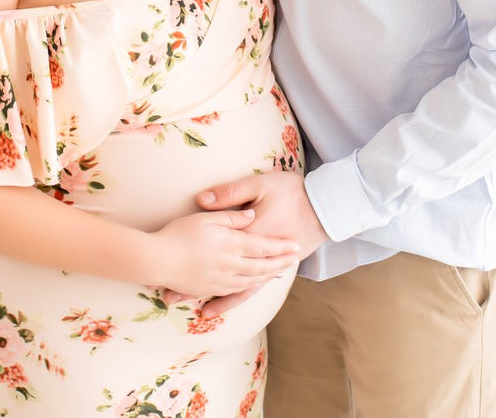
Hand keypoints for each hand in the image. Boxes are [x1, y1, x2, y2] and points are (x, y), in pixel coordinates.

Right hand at [146, 208, 300, 298]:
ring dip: (268, 277)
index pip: (264, 246)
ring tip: (280, 273)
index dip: (281, 246)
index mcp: (230, 244)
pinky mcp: (210, 290)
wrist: (156, 260)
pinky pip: (236, 291)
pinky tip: (254, 285)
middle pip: (262, 266)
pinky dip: (250, 288)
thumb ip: (230, 217)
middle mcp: (230, 265)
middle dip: (281, 263)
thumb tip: (251, 215)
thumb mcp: (205, 217)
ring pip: (252, 281)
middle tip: (295, 261)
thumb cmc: (178, 234)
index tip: (295, 245)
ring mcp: (221, 280)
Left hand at [180, 171, 328, 316]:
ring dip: (219, 301)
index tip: (170, 271)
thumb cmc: (291, 191)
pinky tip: (228, 304)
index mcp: (250, 234)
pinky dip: (239, 298)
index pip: (214, 251)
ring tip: (199, 312)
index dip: (191, 261)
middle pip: (223, 275)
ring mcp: (267, 264)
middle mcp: (256, 255)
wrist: (325, 206)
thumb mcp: (259, 184)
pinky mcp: (276, 267)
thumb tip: (202, 199)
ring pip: (239, 288)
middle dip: (198, 287)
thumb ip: (230, 193)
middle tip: (171, 296)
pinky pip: (253, 288)